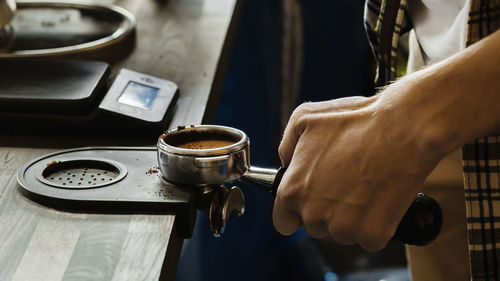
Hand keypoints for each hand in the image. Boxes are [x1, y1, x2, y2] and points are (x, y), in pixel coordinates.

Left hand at [273, 95, 441, 250]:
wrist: (404, 128)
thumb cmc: (356, 121)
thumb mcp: (304, 119)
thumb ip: (287, 147)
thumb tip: (286, 164)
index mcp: (292, 191)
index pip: (283, 222)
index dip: (295, 213)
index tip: (308, 204)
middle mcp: (314, 215)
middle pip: (315, 227)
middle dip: (326, 210)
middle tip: (346, 183)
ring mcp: (344, 229)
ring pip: (342, 233)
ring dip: (351, 217)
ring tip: (365, 184)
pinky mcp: (373, 235)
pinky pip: (369, 237)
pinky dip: (376, 223)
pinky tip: (381, 197)